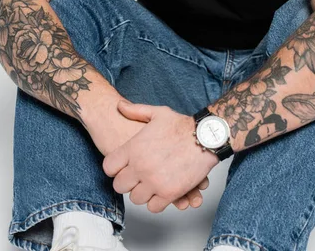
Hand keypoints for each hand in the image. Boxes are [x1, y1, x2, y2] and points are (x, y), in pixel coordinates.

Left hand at [102, 100, 218, 212]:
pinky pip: (153, 207)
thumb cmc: (182, 125)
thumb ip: (135, 111)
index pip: (109, 167)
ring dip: (142, 192)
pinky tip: (161, 190)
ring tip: (150, 183)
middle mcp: (141, 166)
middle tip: (137, 176)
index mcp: (134, 148)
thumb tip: (119, 106)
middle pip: (119, 186)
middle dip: (127, 182)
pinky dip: (156, 201)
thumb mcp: (157, 113)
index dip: (115, 167)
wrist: (205, 138)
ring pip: (136, 198)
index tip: (122, 166)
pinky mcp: (169, 193)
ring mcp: (154, 181)